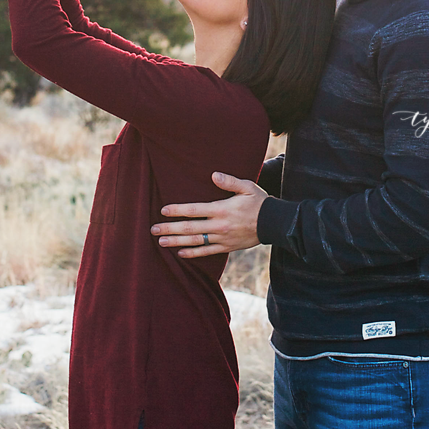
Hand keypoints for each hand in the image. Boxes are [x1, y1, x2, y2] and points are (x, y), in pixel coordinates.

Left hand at [152, 173, 266, 256]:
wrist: (275, 224)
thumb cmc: (259, 202)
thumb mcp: (247, 187)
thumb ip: (229, 181)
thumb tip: (213, 175)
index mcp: (222, 209)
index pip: (194, 210)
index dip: (177, 210)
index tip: (163, 211)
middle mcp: (219, 226)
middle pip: (190, 228)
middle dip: (170, 229)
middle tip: (153, 229)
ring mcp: (222, 238)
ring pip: (195, 242)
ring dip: (176, 242)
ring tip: (161, 242)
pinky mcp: (227, 247)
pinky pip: (207, 252)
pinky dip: (193, 253)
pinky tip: (180, 253)